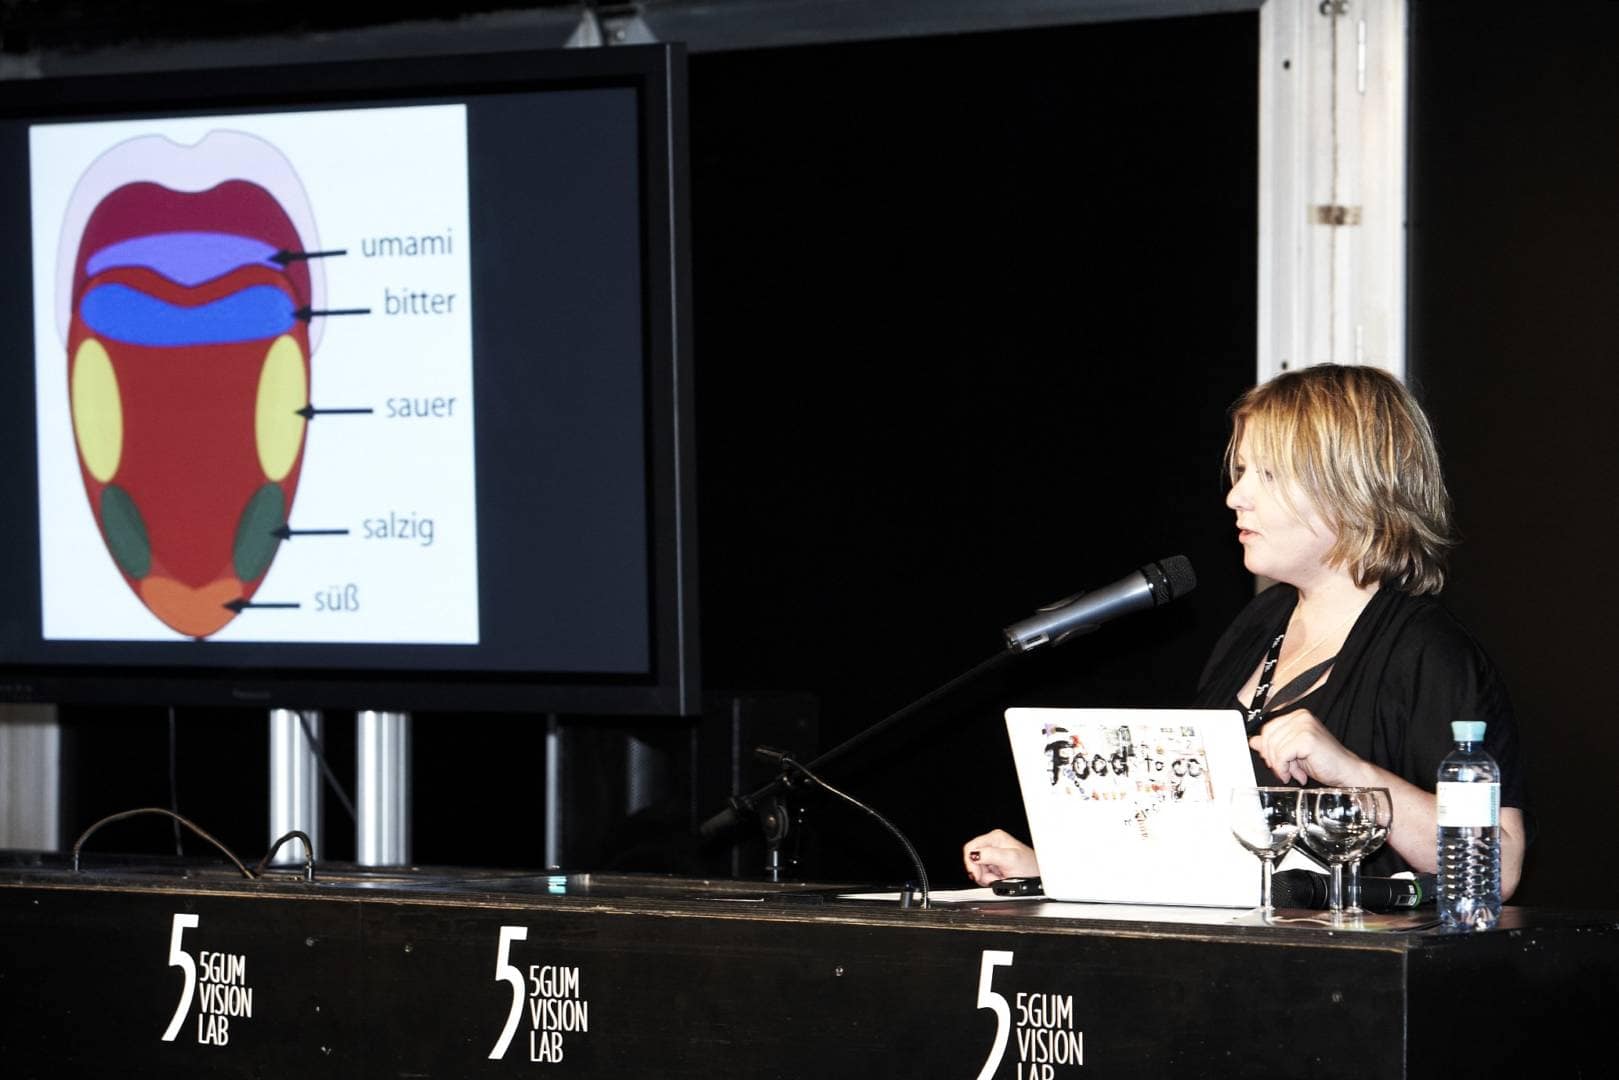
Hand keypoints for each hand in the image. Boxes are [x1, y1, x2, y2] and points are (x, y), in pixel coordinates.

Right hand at [962, 828, 1038, 885]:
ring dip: (986, 878)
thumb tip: (974, 854)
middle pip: (973, 860)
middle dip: (981, 872)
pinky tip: (999, 880)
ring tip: (1000, 878)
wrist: (1038, 882)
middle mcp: (993, 846)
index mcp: (995, 838)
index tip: (976, 874)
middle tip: (993, 878)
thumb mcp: (1010, 859)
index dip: (971, 862)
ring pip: (977, 870)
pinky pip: (983, 876)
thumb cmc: (1031, 869)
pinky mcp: (994, 868)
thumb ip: (991, 854)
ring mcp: (993, 857)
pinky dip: (989, 881)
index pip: (971, 847)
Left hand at [1247, 709, 1370, 787]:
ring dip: (1280, 766)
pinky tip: (1297, 775)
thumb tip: (1254, 742)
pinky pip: (1282, 754)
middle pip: (1268, 736)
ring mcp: (1304, 725)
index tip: (1275, 763)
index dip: (1267, 749)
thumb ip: (1274, 745)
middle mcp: (1301, 717)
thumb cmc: (1324, 763)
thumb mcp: (1293, 753)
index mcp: (1297, 717)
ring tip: (1294, 774)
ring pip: (1274, 746)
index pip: (1269, 728)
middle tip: (1284, 772)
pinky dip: (1284, 768)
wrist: (1347, 772)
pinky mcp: (1307, 738)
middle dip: (1272, 758)